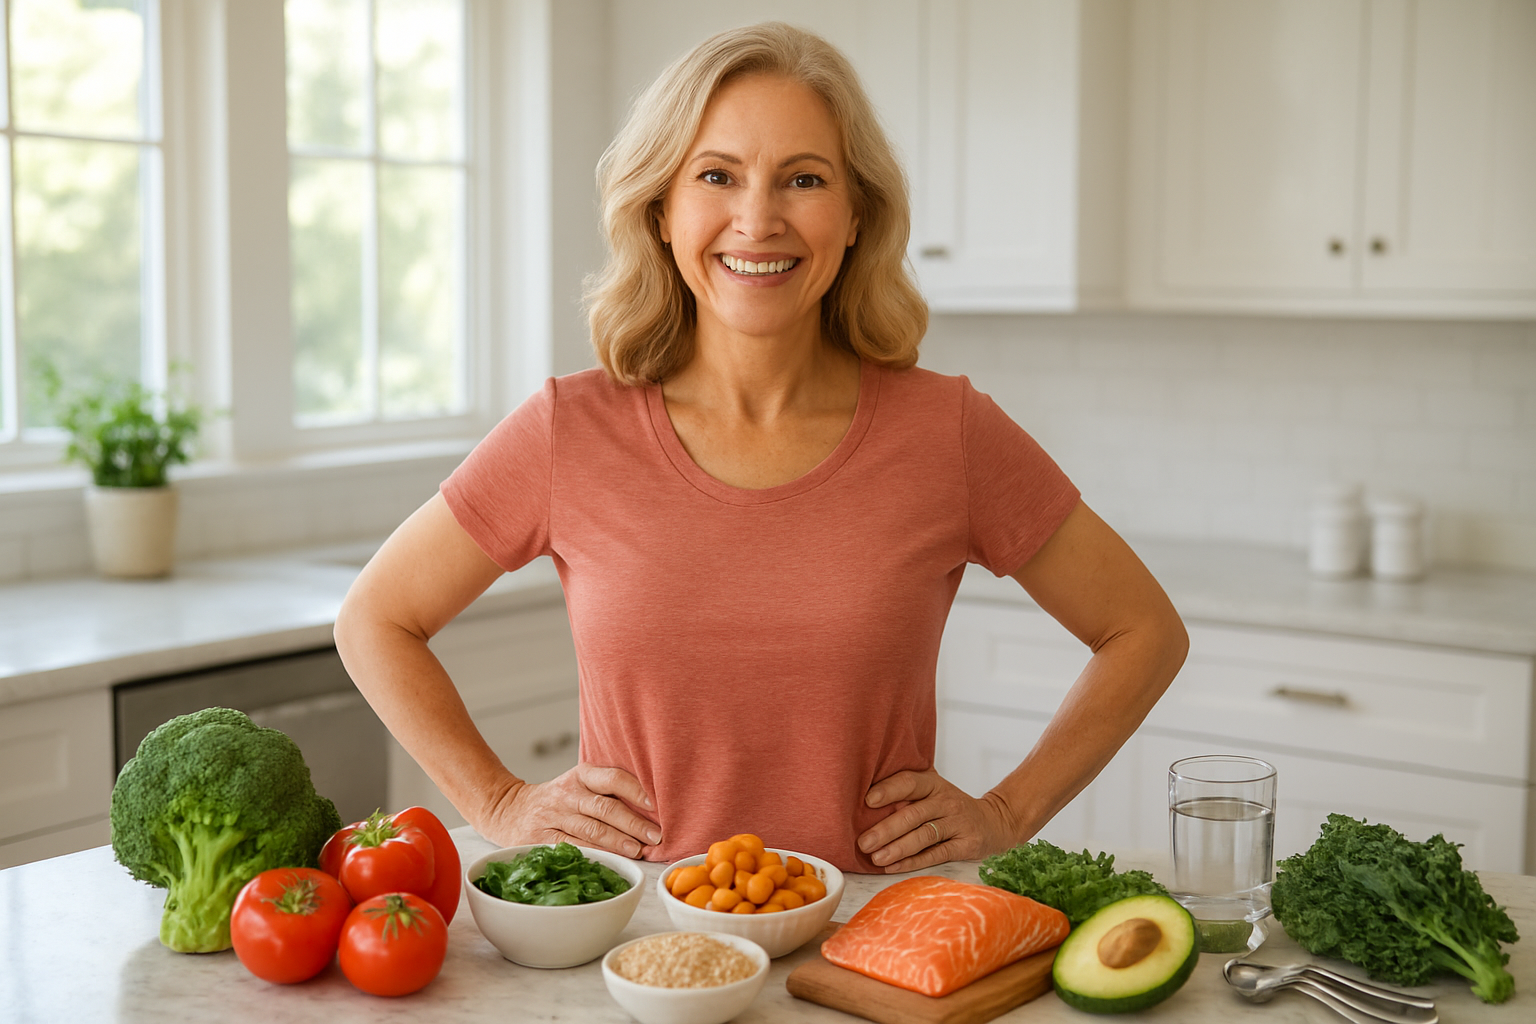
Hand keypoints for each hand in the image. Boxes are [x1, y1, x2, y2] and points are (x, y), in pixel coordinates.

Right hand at [474, 763, 661, 858]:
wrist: (508, 810)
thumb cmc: (557, 799)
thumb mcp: (577, 784)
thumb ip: (606, 791)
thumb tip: (650, 809)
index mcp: (580, 776)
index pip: (612, 778)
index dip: (634, 790)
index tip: (654, 804)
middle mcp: (567, 794)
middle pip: (605, 808)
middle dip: (633, 824)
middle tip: (654, 835)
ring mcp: (554, 817)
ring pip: (591, 830)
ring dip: (618, 842)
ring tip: (638, 850)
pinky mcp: (543, 839)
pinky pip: (573, 848)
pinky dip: (595, 855)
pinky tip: (611, 860)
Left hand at [858, 769, 1018, 872]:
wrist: (994, 822)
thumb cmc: (950, 808)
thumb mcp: (933, 793)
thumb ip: (906, 797)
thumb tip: (862, 808)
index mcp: (934, 784)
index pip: (909, 782)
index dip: (888, 790)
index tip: (867, 800)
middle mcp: (946, 801)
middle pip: (913, 814)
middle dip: (886, 829)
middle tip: (863, 841)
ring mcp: (957, 823)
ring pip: (923, 836)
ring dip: (897, 848)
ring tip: (876, 858)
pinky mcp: (966, 845)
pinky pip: (936, 854)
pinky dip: (913, 862)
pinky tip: (894, 867)